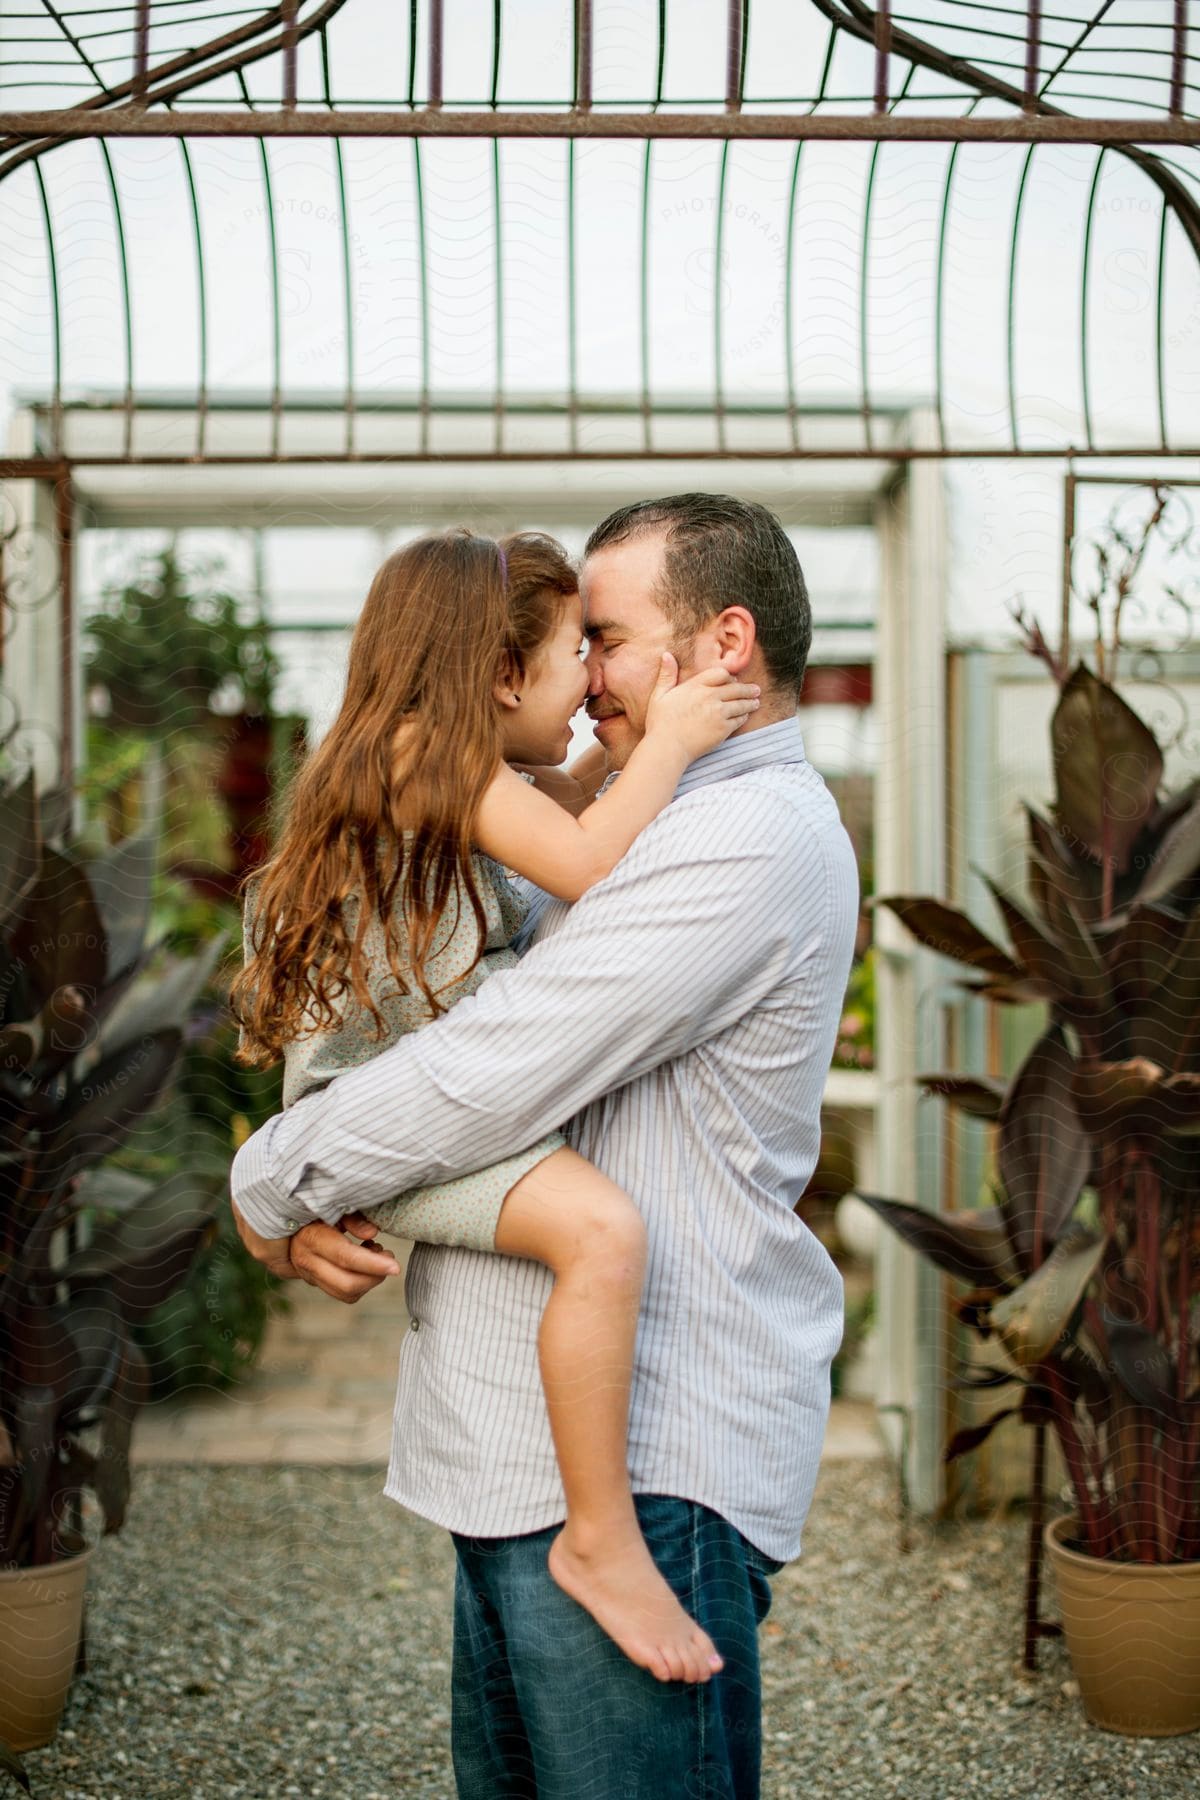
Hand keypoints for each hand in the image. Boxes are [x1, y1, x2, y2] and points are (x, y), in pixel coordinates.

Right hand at [291, 1215, 402, 1303]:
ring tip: (378, 1256)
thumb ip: (353, 1218)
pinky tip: (366, 1264)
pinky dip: (362, 1284)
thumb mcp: (333, 1207)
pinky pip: (344, 1294)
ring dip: (370, 1281)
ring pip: (346, 1294)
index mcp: (311, 1238)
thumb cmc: (318, 1210)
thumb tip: (373, 1233)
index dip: (372, 1263)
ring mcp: (310, 1276)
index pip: (345, 1257)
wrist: (289, 1223)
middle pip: (346, 1283)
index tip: (395, 1266)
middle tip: (390, 1259)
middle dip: (376, 1277)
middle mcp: (307, 1261)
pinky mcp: (317, 1284)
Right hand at [644, 655, 759, 760]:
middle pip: (736, 688)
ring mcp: (718, 712)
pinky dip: (744, 716)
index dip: (729, 677)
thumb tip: (666, 654)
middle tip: (756, 690)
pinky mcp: (723, 728)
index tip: (733, 680)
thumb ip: (666, 675)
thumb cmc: (660, 723)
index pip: (721, 674)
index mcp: (695, 686)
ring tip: (756, 702)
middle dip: (747, 689)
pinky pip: (739, 719)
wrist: (668, 747)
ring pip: (741, 703)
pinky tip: (746, 715)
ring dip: (750, 702)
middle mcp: (710, 696)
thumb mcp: (659, 696)